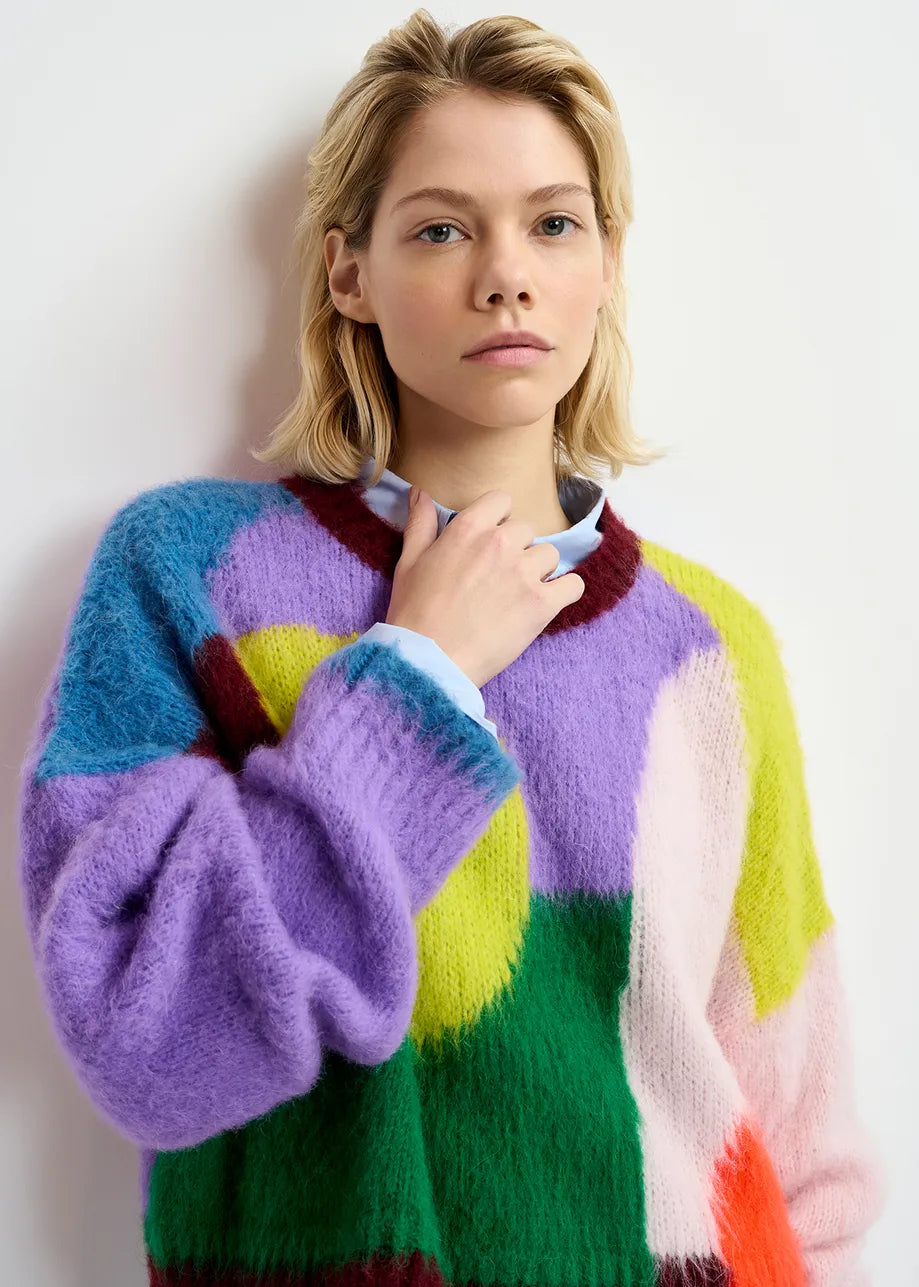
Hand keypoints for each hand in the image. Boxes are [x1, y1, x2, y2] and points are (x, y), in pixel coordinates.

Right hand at [385, 486, 585, 687]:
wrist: (429, 661)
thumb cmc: (414, 613)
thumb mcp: (409, 562)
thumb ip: (420, 523)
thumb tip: (420, 491)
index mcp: (469, 529)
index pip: (502, 500)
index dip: (498, 519)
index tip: (490, 540)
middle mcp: (500, 543)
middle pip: (526, 530)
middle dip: (516, 548)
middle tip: (498, 576)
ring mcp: (524, 573)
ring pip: (550, 555)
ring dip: (539, 570)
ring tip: (518, 593)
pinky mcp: (542, 604)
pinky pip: (573, 585)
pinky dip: (565, 592)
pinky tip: (548, 602)